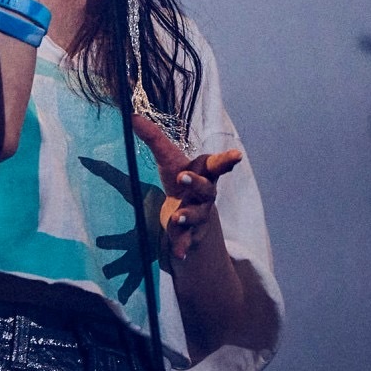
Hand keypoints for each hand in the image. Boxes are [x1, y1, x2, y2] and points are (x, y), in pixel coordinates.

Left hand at [133, 110, 241, 264]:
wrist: (186, 209)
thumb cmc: (179, 177)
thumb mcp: (167, 158)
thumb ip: (153, 138)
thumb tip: (132, 116)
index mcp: (203, 172)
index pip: (217, 164)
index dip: (227, 159)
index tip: (238, 155)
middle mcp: (205, 193)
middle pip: (207, 189)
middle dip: (197, 183)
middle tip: (183, 177)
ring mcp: (200, 214)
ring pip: (197, 216)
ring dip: (187, 216)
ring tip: (176, 217)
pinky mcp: (191, 233)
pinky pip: (188, 241)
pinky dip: (183, 247)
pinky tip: (179, 255)